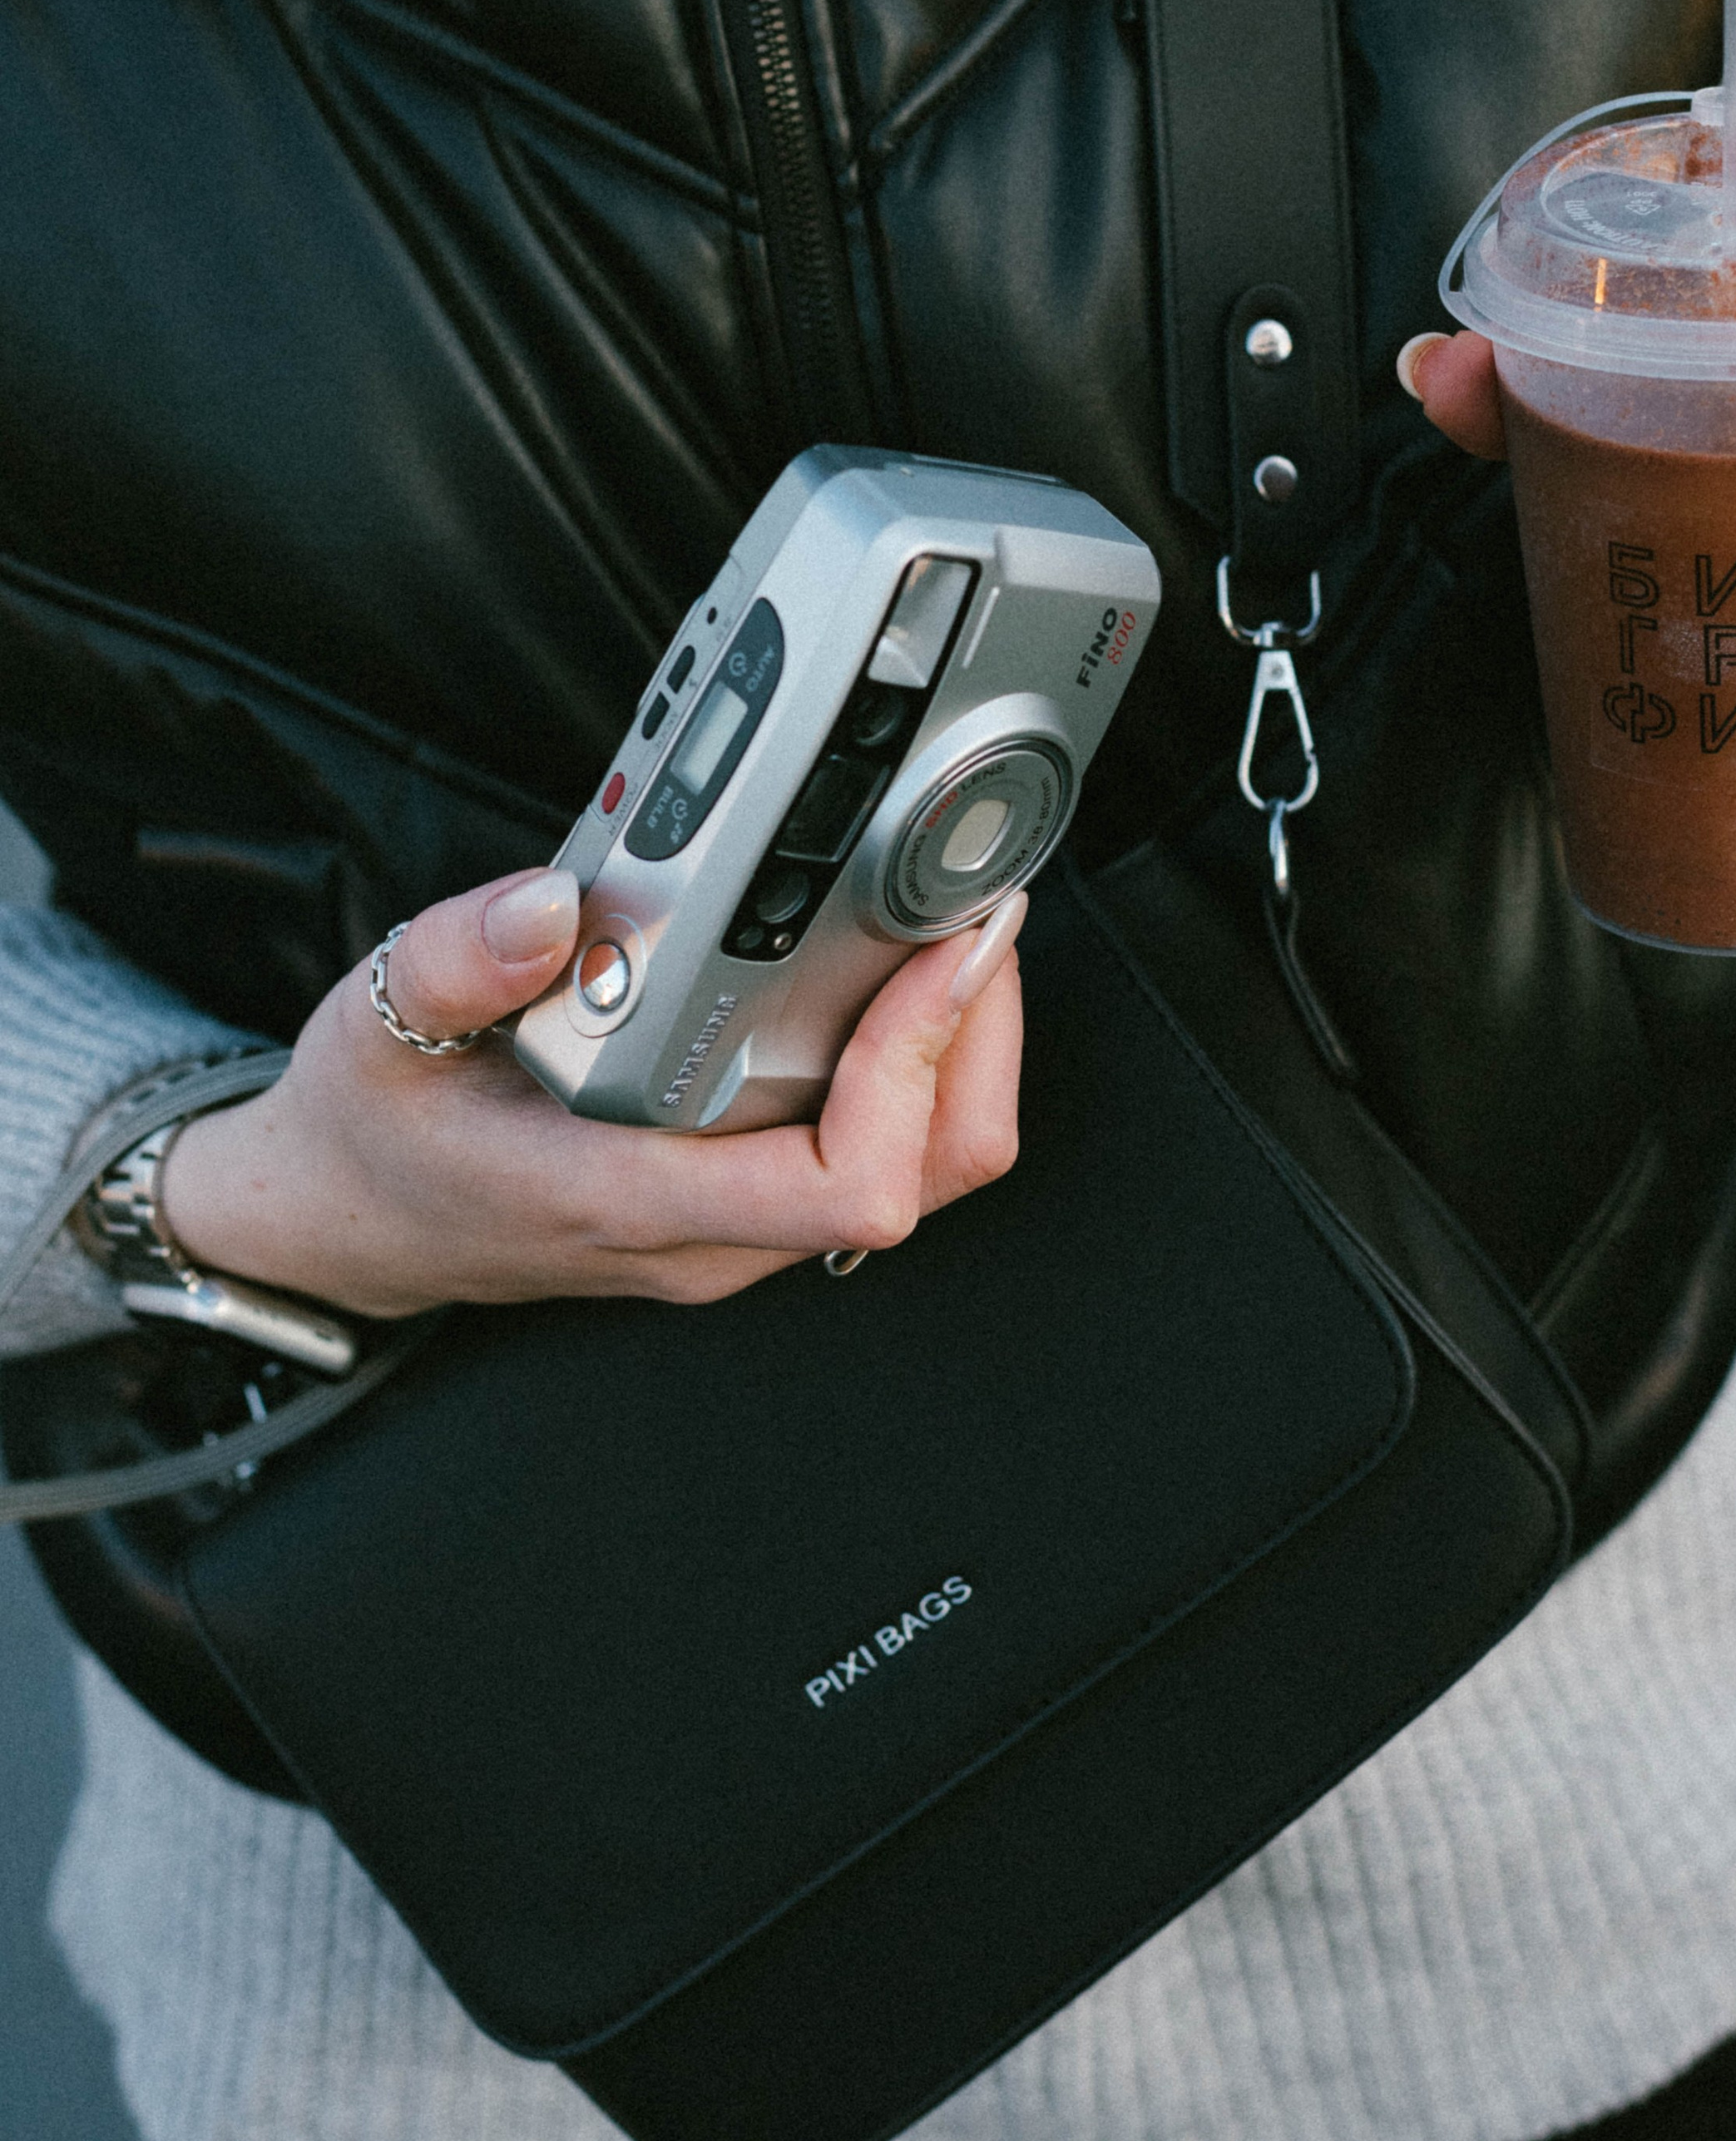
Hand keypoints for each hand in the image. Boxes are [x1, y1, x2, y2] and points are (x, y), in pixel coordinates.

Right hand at [161, 867, 1025, 1316]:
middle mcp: (710, 1235)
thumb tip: (545, 906)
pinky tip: (899, 978)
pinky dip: (919, 1068)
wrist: (350, 1216)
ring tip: (957, 931)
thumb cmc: (377, 1134)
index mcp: (634, 1199)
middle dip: (979, 1045)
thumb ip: (455, 962)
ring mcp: (736, 1228)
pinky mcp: (747, 1200)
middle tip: (977, 915)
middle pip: (922, 1178)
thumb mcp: (375, 1028)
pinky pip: (880, 1154)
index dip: (919, 1068)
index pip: (843, 1184)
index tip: (939, 953)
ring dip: (963, 1055)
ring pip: (919, 1174)